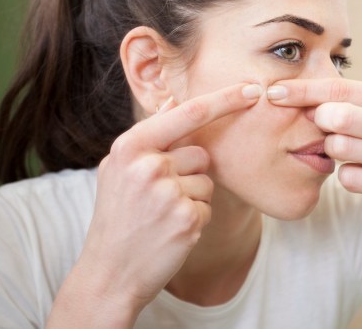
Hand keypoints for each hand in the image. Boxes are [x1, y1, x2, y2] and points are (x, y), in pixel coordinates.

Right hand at [47, 83, 261, 327]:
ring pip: (207, 181)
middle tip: (158, 198)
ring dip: (193, 197)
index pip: (189, 112)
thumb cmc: (118, 217)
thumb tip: (175, 100)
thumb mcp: (119, 169)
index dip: (225, 99)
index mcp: (131, 146)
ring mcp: (169, 192)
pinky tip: (170, 231)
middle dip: (189, 173)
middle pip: (201, 153)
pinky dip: (195, 219)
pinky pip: (208, 206)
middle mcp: (150, 165)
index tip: (252, 88)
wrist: (109, 273)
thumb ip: (150, 136)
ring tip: (161, 215)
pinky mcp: (188, 218)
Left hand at [267, 76, 361, 203]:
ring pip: (337, 149)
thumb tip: (352, 80)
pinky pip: (347, 178)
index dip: (301, 90)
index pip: (340, 88)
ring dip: (334, 149)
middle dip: (319, 120)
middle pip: (334, 118)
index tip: (275, 91)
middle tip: (326, 124)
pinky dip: (348, 173)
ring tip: (353, 147)